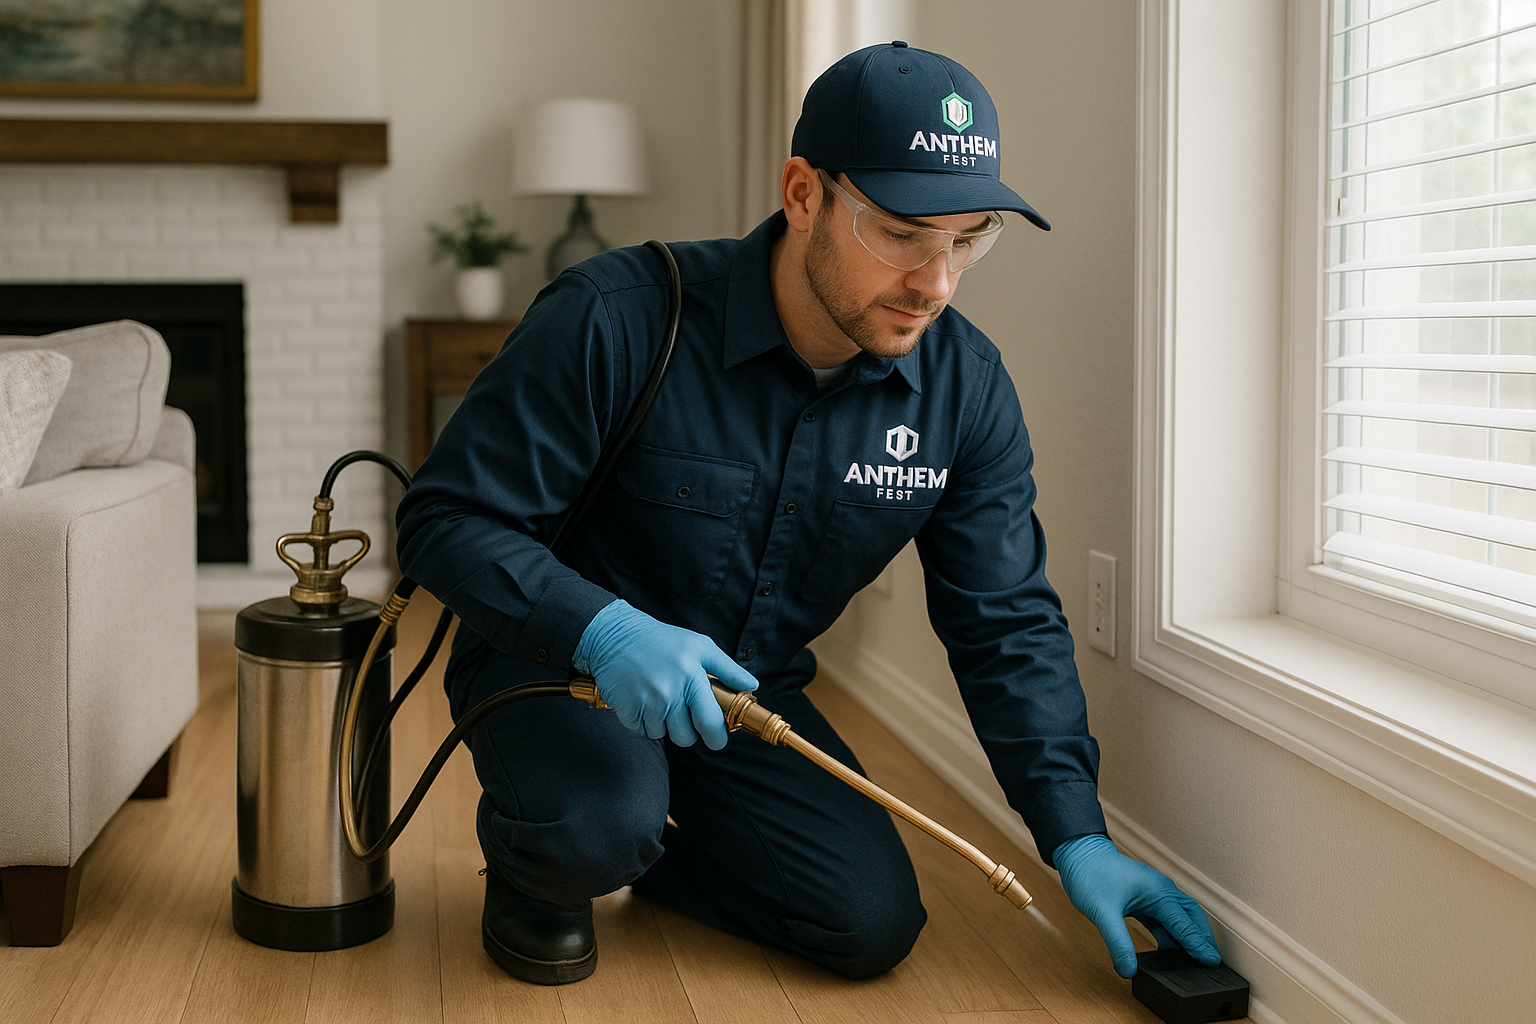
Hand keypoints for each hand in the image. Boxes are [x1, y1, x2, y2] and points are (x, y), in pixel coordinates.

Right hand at [573, 599, 757, 749]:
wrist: (615, 635)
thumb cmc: (662, 640)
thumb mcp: (700, 646)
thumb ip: (728, 669)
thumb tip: (751, 686)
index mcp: (692, 678)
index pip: (710, 723)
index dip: (717, 737)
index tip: (716, 738)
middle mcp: (669, 693)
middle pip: (686, 738)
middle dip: (688, 733)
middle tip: (684, 716)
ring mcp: (646, 703)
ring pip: (662, 735)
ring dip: (663, 725)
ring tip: (661, 700)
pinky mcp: (625, 709)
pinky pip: (641, 731)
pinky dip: (643, 722)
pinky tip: (643, 701)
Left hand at [1053, 833, 1219, 977]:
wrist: (1078, 854)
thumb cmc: (1090, 874)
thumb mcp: (1102, 913)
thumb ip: (1118, 943)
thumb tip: (1128, 970)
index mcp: (1159, 892)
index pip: (1184, 924)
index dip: (1198, 945)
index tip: (1212, 963)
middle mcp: (1162, 892)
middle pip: (1192, 919)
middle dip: (1203, 940)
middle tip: (1210, 963)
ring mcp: (1155, 894)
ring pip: (1181, 919)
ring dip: (1188, 938)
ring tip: (1194, 962)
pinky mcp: (1146, 898)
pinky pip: (1167, 919)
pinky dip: (1173, 935)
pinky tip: (1170, 951)